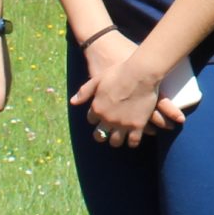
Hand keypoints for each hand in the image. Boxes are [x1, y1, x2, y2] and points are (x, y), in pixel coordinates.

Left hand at [70, 37, 185, 146]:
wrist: (141, 73)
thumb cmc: (119, 72)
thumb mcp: (98, 79)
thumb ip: (85, 91)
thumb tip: (73, 102)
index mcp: (97, 108)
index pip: (91, 119)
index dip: (95, 117)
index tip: (101, 114)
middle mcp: (107, 119)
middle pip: (100, 135)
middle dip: (101, 134)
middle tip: (106, 132)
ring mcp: (122, 124)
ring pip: (116, 141)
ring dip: (116, 140)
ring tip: (120, 136)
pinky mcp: (137, 125)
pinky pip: (133, 141)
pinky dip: (132, 142)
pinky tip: (134, 137)